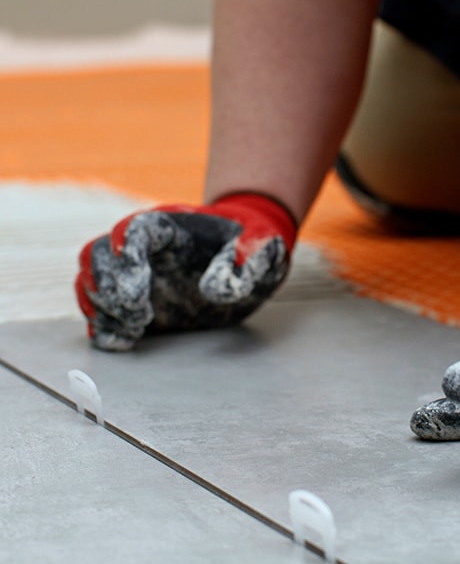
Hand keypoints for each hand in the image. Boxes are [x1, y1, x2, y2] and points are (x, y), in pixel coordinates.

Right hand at [76, 193, 295, 350]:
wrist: (248, 253)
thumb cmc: (255, 243)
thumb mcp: (266, 246)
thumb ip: (247, 261)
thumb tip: (213, 291)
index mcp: (171, 225)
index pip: (132, 230)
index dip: (124, 257)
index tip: (135, 293)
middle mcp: (144, 246)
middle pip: (97, 255)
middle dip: (108, 287)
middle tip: (140, 316)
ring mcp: (135, 272)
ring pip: (90, 280)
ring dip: (102, 307)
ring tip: (135, 328)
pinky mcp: (136, 299)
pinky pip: (99, 308)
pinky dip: (102, 325)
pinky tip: (125, 339)